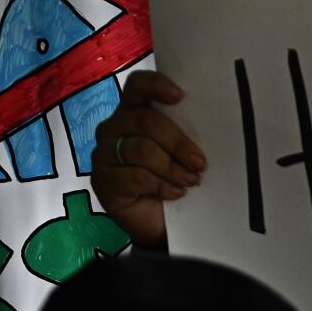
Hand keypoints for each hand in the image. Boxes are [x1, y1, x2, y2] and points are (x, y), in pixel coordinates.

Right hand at [90, 72, 205, 250]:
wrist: (160, 225)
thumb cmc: (172, 181)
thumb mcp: (181, 154)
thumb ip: (184, 134)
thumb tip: (210, 124)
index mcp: (133, 111)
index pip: (137, 86)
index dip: (156, 85)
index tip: (180, 96)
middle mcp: (113, 127)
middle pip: (146, 121)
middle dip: (179, 143)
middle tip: (200, 163)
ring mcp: (103, 153)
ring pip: (141, 149)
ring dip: (172, 167)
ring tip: (191, 181)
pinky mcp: (101, 179)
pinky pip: (136, 176)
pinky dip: (161, 185)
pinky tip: (175, 193)